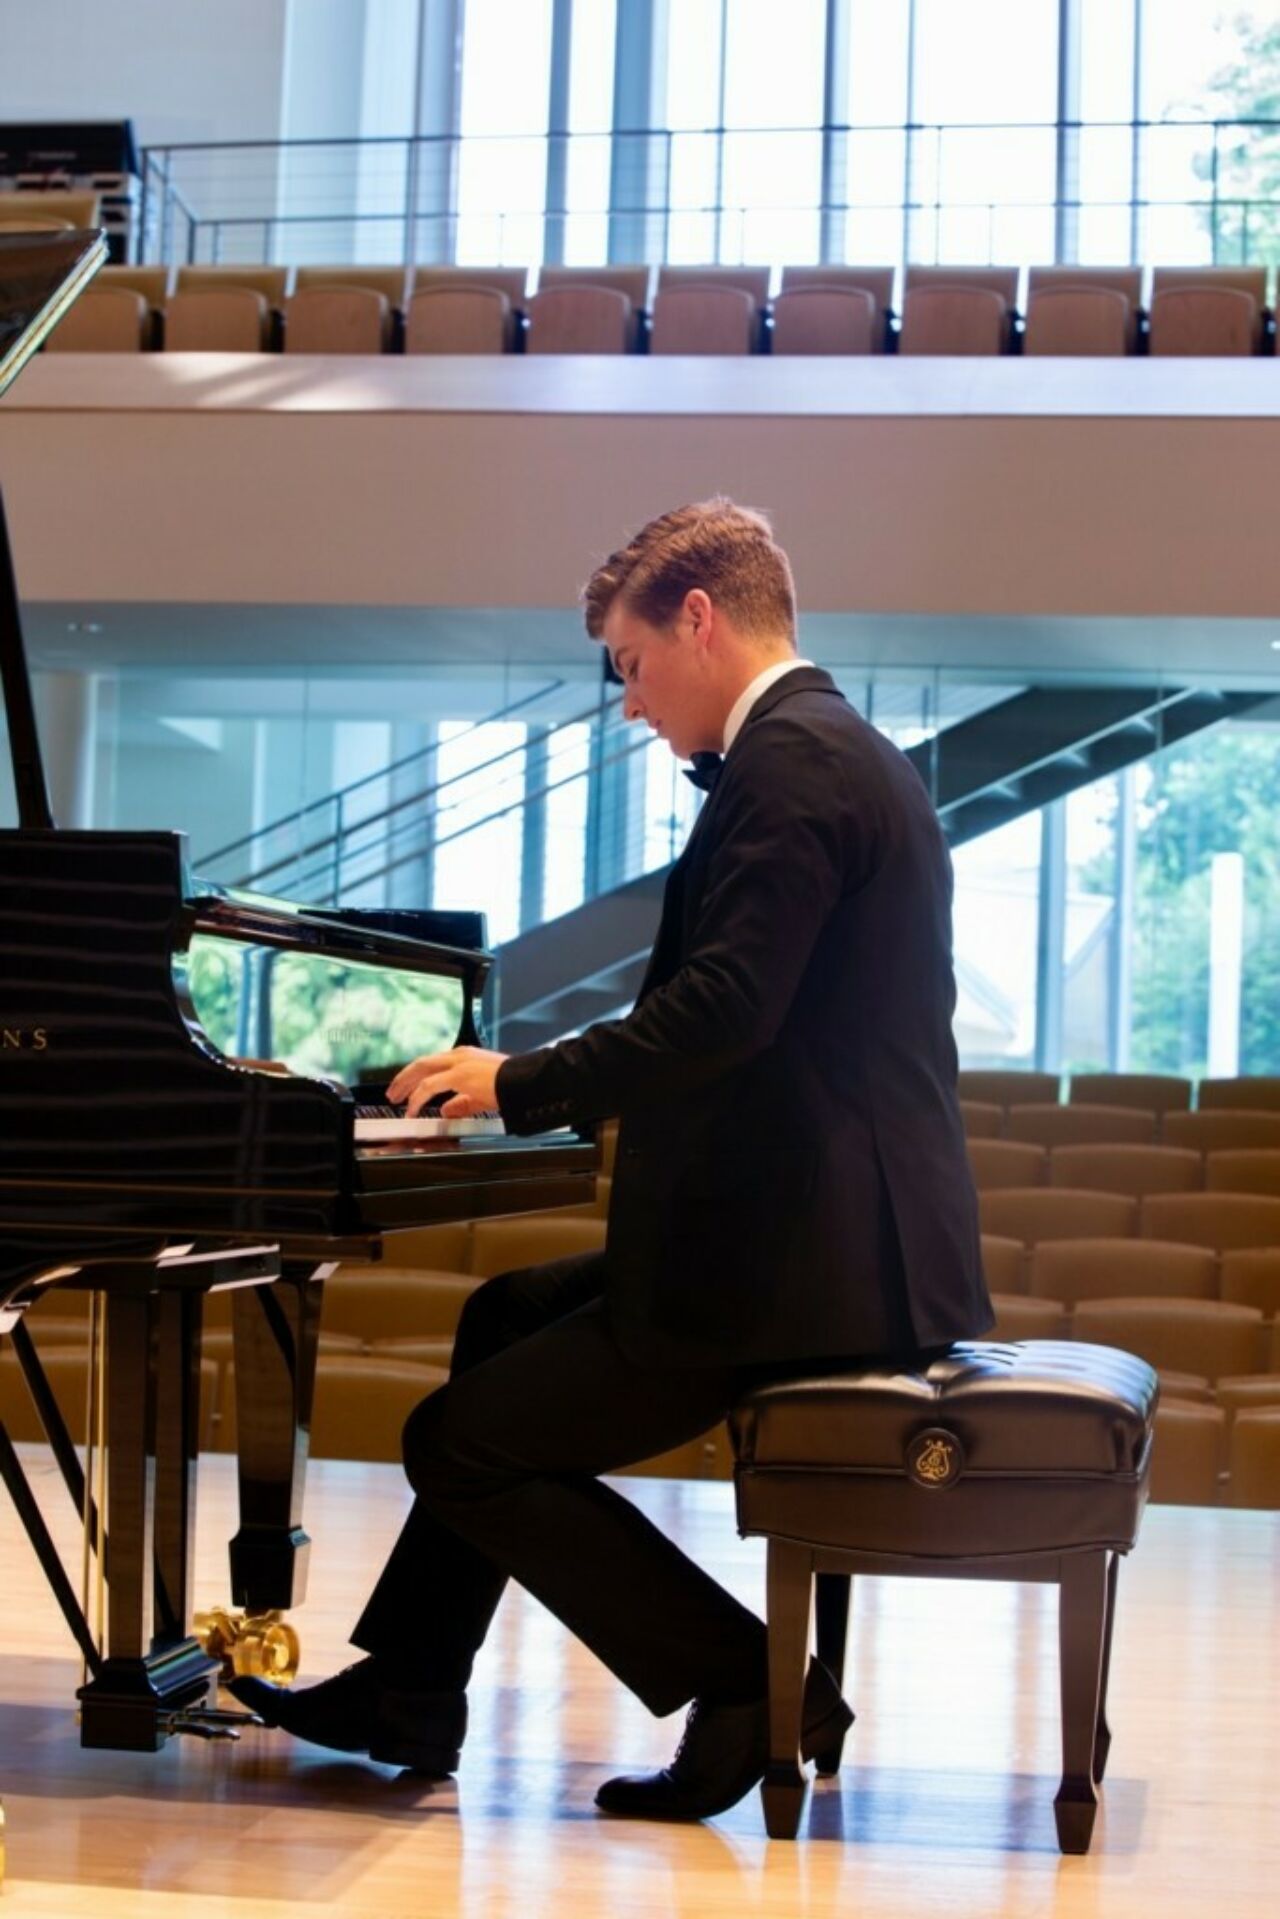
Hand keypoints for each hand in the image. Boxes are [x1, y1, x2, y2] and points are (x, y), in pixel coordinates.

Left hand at [387, 1046, 508, 1118]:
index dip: (416, 1075)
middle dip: (404, 1078)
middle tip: (393, 1092)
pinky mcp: (458, 1075)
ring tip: (396, 1099)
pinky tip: (412, 1109)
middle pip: (422, 1063)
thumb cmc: (509, 1087)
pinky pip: (429, 1087)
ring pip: (421, 1070)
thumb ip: (461, 1103)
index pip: (433, 1063)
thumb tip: (445, 1111)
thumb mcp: (480, 1097)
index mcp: (465, 1057)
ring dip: (405, 1085)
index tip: (407, 1086)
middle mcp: (459, 1056)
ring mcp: (458, 1064)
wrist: (524, 1083)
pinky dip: (417, 1098)